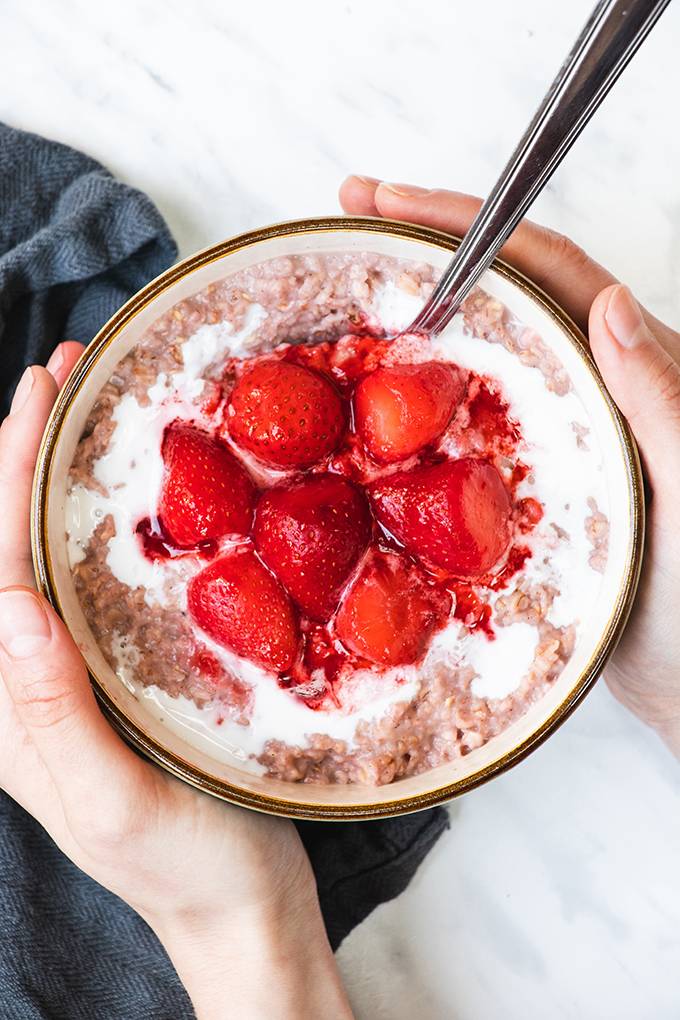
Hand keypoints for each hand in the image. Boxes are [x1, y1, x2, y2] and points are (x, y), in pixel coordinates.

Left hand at [0, 346, 351, 1019]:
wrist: (240, 908)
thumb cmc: (187, 868)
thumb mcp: (116, 805)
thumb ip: (52, 713)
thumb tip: (9, 602)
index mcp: (9, 709)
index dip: (8, 473)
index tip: (38, 394)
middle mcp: (30, 680)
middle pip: (14, 544)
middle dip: (27, 452)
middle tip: (66, 372)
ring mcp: (76, 674)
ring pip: (54, 551)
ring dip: (63, 472)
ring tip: (91, 404)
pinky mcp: (120, 672)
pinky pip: (101, 577)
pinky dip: (108, 516)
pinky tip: (138, 483)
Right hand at [340, 177, 679, 755]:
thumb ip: (661, 402)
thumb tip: (610, 305)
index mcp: (628, 374)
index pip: (543, 272)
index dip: (466, 226)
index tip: (387, 203)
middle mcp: (579, 398)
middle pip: (492, 305)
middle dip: (418, 259)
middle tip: (342, 232)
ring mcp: (540, 449)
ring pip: (462, 373)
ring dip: (400, 339)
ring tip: (330, 318)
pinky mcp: (510, 505)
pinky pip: (446, 449)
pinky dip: (400, 427)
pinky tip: (354, 432)